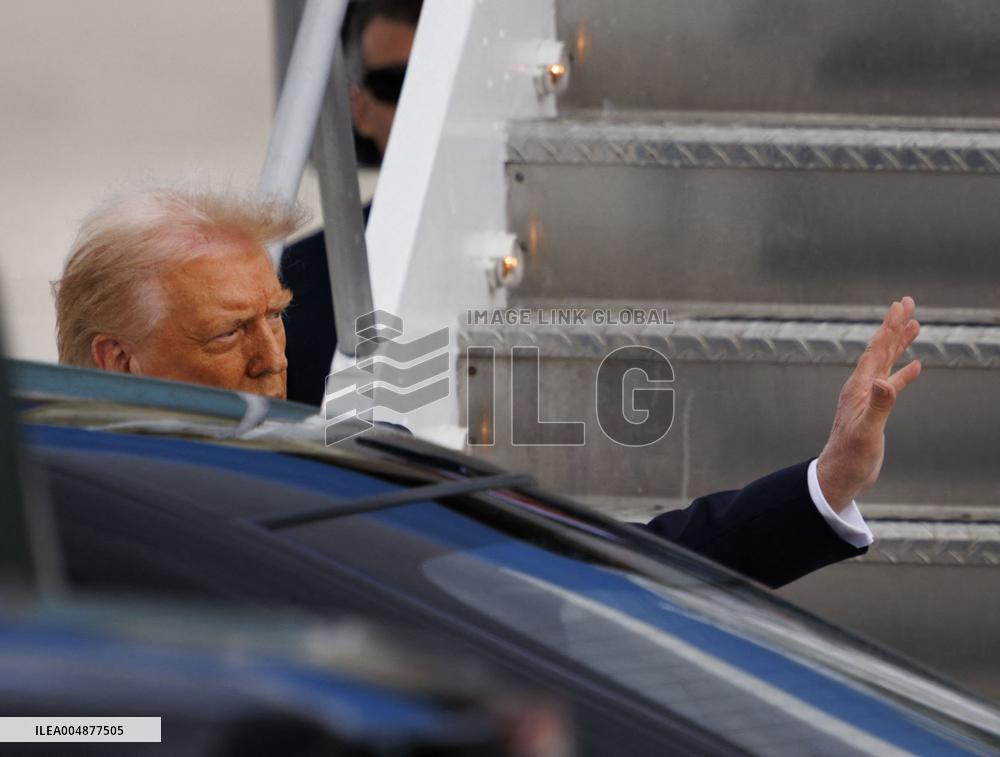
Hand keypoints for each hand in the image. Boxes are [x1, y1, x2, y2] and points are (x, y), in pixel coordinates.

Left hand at [816, 297, 921, 510]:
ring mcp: (867, 397)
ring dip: (899, 344)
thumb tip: (885, 382)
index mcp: (859, 387)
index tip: (900, 305)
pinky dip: (904, 373)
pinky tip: (917, 365)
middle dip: (894, 326)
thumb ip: (878, 406)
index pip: (876, 350)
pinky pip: (892, 383)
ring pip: (886, 363)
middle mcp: (861, 387)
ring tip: (915, 324)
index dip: (889, 327)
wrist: (840, 475)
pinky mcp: (874, 410)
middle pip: (880, 349)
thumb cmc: (850, 456)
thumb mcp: (866, 432)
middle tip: (908, 302)